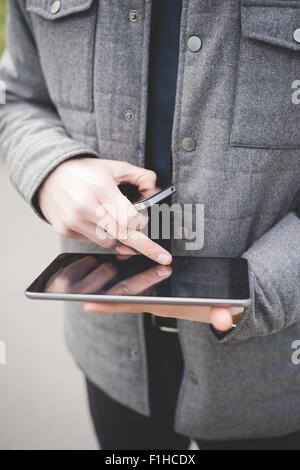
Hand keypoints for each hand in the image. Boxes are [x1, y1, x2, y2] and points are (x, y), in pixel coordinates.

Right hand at [38, 158, 171, 263]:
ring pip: (108, 243)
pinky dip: (100, 236)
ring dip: (117, 236)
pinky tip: (97, 222)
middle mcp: (85, 206)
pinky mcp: (64, 230)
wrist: (48, 175)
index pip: (130, 219)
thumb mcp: (115, 167)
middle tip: (160, 254)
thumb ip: (140, 177)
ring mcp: (73, 220)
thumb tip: (155, 192)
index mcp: (100, 188)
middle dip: (141, 243)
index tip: (146, 224)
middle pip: (122, 235)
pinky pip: (92, 242)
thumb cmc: (84, 172)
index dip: (141, 223)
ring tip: (115, 223)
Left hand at [83, 262, 243, 331]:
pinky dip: (125, 273)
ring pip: (128, 287)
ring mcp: (156, 294)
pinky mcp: (159, 288)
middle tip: (79, 288)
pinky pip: (137, 282)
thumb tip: (223, 322)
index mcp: (163, 305)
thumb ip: (222, 315)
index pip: (132, 306)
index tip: (88, 304)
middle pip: (124, 295)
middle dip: (102, 292)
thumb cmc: (218, 306)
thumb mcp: (222, 309)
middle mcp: (155, 301)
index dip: (110, 306)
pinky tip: (117, 259)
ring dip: (111, 279)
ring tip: (91, 267)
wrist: (224, 306)